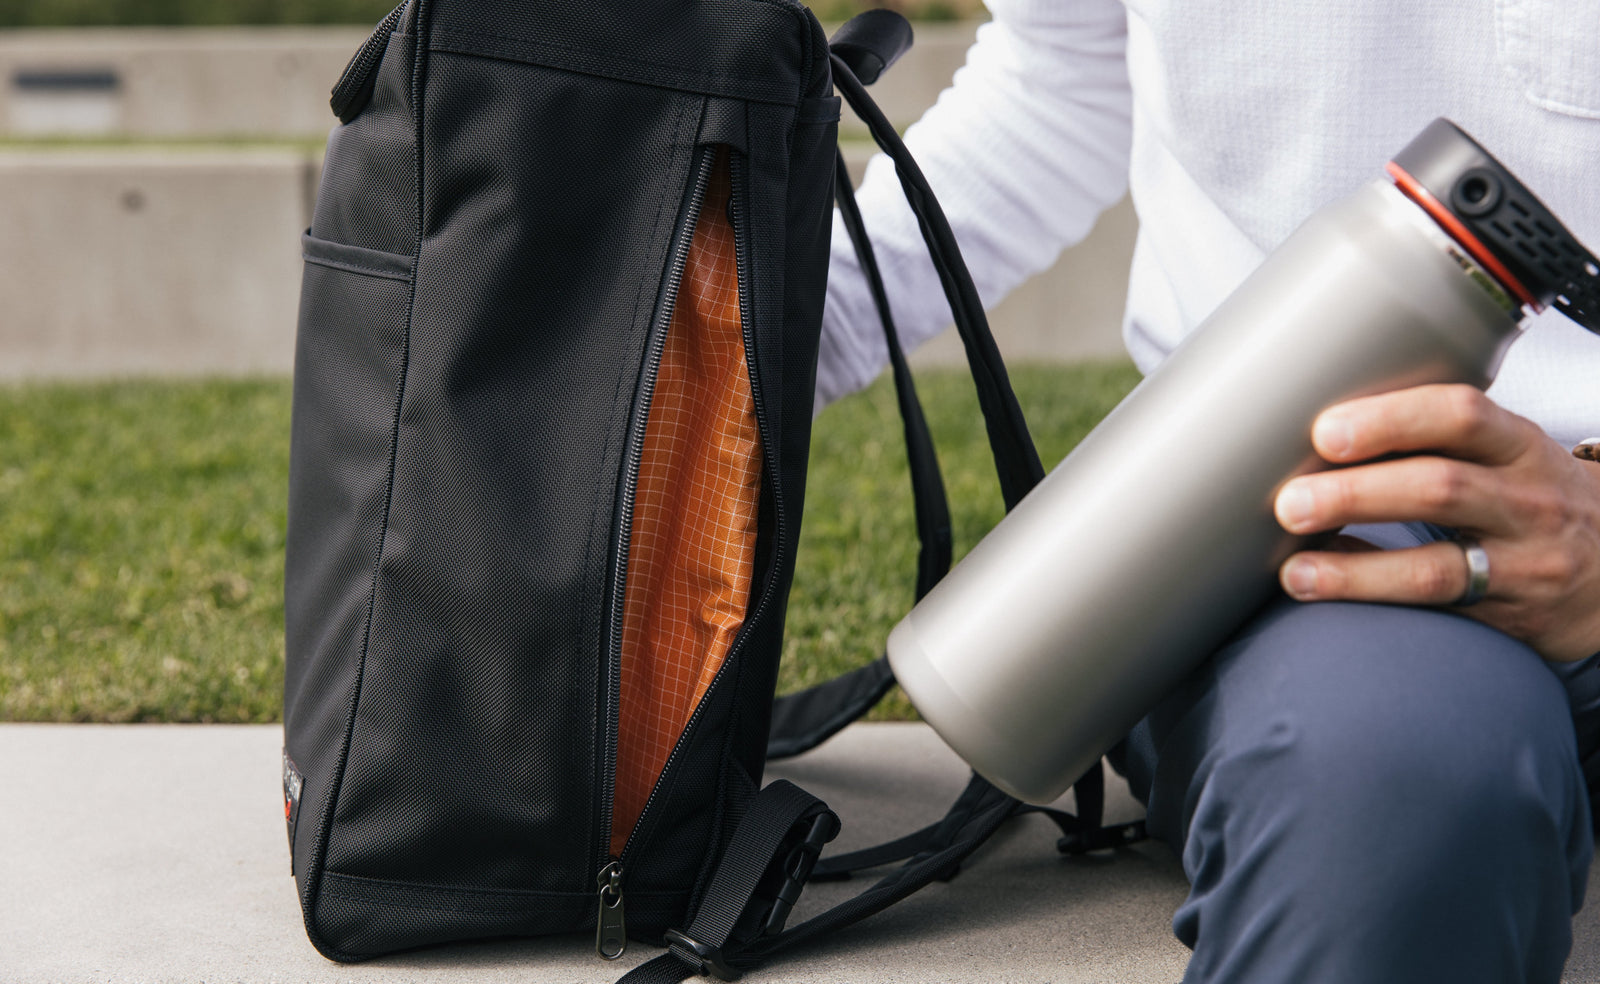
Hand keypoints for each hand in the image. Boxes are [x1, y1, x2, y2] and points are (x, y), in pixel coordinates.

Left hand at [1273, 384, 1599, 661]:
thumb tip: (1317, 435)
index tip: (1325, 430)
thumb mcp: (1507, 455)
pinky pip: (1438, 608)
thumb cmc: (1535, 499)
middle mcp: (1527, 500)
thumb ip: (1434, 439)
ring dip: (1354, 568)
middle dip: (1357, 494)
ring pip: (1437, 565)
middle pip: (1440, 488)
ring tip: (1294, 569)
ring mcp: (1524, 562)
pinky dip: (1375, 596)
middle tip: (1290, 501)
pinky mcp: (1512, 614)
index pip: (1461, 415)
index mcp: (1519, 445)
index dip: (1391, 420)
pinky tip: (1327, 589)